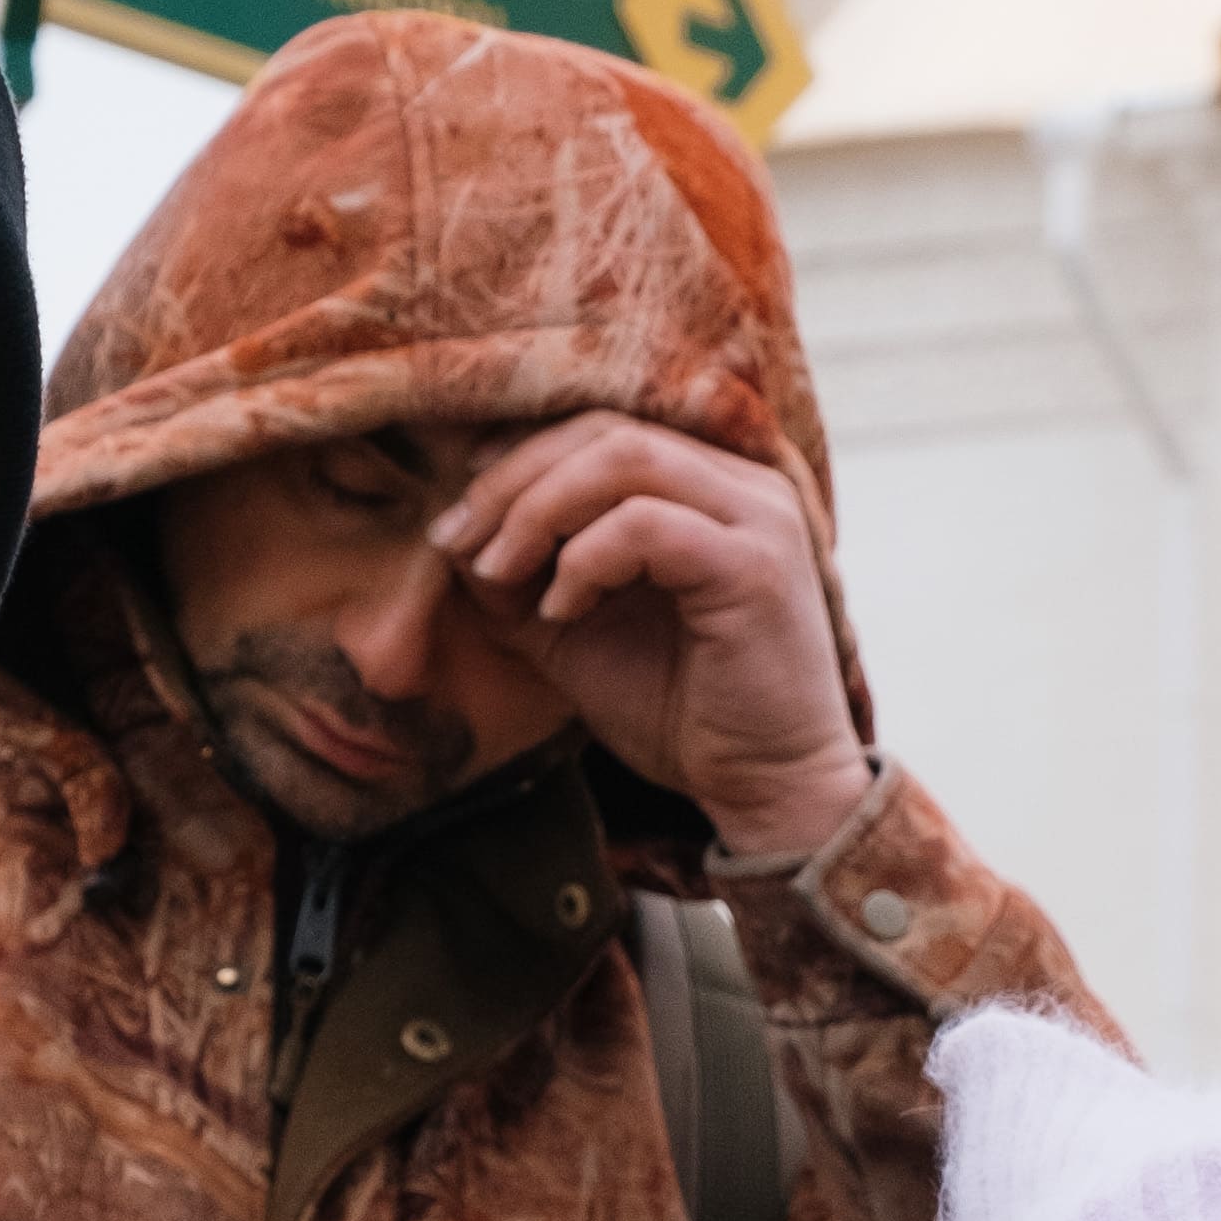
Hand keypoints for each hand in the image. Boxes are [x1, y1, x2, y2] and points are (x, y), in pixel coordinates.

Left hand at [426, 414, 874, 862]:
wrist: (767, 790)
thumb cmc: (682, 714)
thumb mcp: (574, 633)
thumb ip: (521, 577)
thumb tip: (452, 533)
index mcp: (709, 486)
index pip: (599, 429)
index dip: (515, 460)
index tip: (454, 521)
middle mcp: (743, 484)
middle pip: (604, 429)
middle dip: (512, 480)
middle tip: (454, 539)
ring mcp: (757, 517)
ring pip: (624, 457)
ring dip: (538, 509)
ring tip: (495, 570)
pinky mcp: (755, 565)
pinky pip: (647, 524)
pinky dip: (584, 559)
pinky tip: (560, 612)